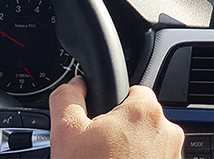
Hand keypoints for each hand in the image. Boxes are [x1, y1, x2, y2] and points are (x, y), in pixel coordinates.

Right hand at [49, 76, 183, 158]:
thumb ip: (67, 97)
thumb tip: (74, 85)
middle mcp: (167, 133)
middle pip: (139, 118)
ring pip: (145, 141)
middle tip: (96, 145)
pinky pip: (151, 158)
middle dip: (118, 128)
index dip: (110, 102)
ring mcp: (172, 156)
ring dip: (128, 148)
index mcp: (144, 113)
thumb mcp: (66, 130)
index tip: (98, 118)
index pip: (132, 89)